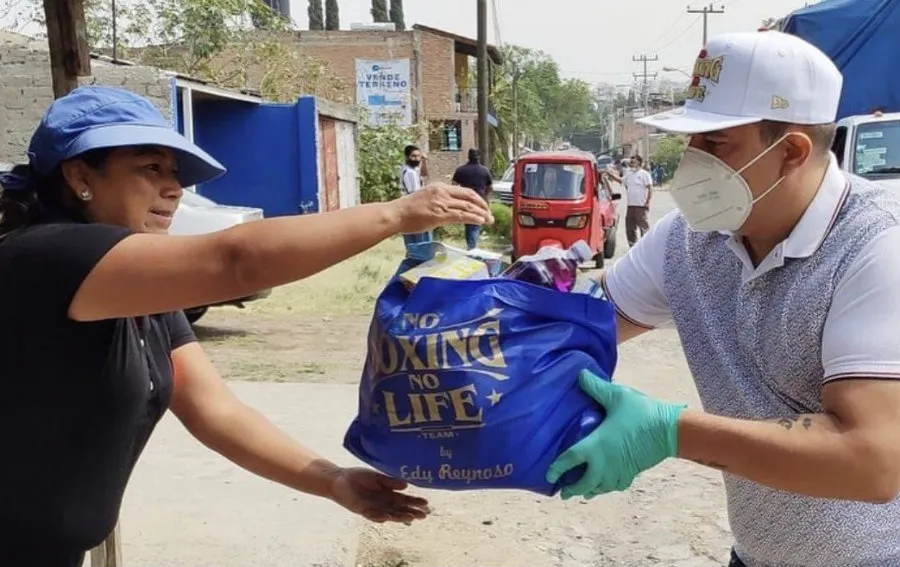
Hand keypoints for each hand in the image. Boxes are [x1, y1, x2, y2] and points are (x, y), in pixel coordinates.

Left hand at [329, 467, 429, 522]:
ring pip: (390, 515)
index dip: (415, 502)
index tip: (426, 503)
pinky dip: (380, 517)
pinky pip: (373, 516)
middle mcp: (383, 503)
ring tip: (411, 518)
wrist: (339, 480)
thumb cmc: (358, 477)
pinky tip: (388, 517)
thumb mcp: (377, 477)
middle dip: (412, 512)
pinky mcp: (363, 511)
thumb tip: (406, 485)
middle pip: (400, 509)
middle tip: (423, 515)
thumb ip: (390, 482)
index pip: (404, 499)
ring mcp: (374, 508)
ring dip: (400, 517)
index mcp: (389, 493)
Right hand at [393, 183, 492, 232]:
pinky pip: (461, 216)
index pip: (463, 191)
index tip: (482, 206)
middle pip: (469, 197)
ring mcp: (441, 203)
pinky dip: (473, 218)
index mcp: (439, 187)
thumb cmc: (406, 210)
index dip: (476, 198)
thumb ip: (439, 201)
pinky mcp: (439, 215)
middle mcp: (442, 193)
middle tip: (489, 213)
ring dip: (481, 214)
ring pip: (467, 207)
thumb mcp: (425, 199)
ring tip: (489, 219)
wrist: (395, 214)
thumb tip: (449, 209)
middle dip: (482, 205)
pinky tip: (480, 221)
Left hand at [546, 370, 685, 498]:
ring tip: (582, 493)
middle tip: (563, 493)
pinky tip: (606, 486)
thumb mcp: (616, 396)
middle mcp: (604, 464)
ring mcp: (618, 471)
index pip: (569, 460)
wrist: (670, 430)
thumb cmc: (642, 412)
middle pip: (584, 483)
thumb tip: (580, 373)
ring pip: (600, 488)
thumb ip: (596, 387)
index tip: (548, 476)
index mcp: (595, 446)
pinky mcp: (632, 473)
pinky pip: (616, 486)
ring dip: (589, 490)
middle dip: (572, 489)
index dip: (556, 469)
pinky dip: (607, 488)